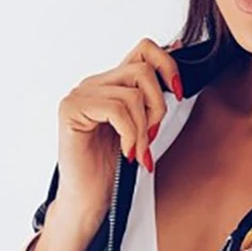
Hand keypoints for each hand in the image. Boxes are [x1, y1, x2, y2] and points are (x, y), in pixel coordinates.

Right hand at [55, 36, 182, 222]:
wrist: (87, 201)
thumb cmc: (111, 172)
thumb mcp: (141, 132)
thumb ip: (150, 103)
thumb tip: (177, 73)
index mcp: (112, 84)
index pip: (144, 49)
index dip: (168, 65)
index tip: (180, 94)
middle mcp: (95, 83)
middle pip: (143, 70)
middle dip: (157, 107)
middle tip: (151, 138)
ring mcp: (81, 94)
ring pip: (131, 94)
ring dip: (143, 129)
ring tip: (138, 152)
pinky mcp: (72, 109)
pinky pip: (116, 109)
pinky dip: (129, 134)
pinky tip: (126, 153)